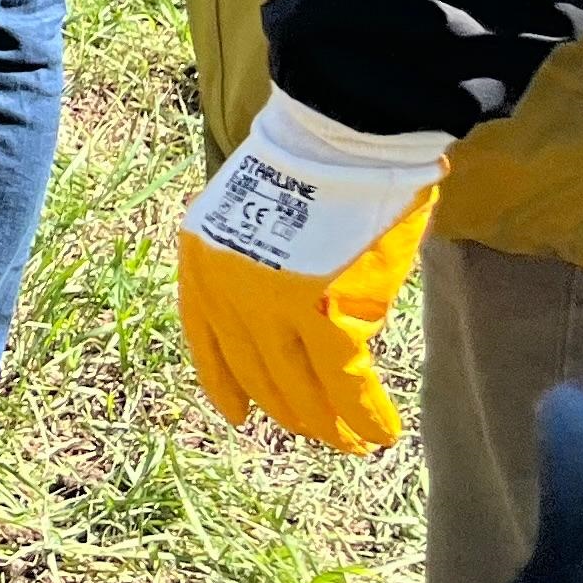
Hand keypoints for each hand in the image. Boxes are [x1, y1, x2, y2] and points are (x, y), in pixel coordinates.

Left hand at [175, 90, 449, 451]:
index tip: (238, 414)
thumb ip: (257, 259)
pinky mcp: (322, 318)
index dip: (224, 382)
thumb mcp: (250, 209)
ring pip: (300, 388)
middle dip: (288, 409)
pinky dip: (364, 415)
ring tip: (350, 443)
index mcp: (202, 263)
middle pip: (258, 373)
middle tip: (317, 432)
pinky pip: (346, 385)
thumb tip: (286, 305)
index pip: (206, 339)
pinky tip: (380, 434)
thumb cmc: (307, 162)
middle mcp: (225, 293)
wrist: (331, 139)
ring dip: (327, 424)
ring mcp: (270, 311)